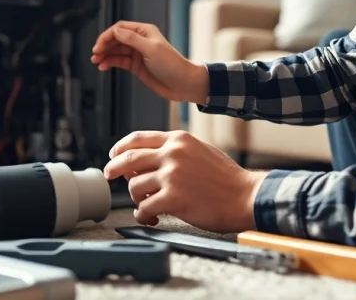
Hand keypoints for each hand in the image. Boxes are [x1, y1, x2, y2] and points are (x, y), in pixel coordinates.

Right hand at [90, 21, 207, 103]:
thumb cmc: (172, 65)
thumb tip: (115, 31)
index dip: (108, 35)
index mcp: (144, 32)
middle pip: (115, 39)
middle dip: (104, 45)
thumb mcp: (151, 49)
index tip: (99, 45)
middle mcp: (140, 41)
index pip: (120, 28)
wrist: (183, 84)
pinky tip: (103, 66)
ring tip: (96, 61)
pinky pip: (119, 61)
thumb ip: (132, 39)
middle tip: (95, 54)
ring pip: (116, 51)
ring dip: (105, 55)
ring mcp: (137, 54)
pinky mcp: (136, 66)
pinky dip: (110, 63)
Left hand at [103, 130, 267, 232]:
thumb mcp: (199, 150)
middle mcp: (172, 153)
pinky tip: (152, 218)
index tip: (113, 156)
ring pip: (134, 186)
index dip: (120, 148)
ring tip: (147, 206)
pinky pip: (144, 208)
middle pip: (128, 159)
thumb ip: (174, 151)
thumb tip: (145, 161)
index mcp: (178, 139)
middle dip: (114, 169)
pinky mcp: (173, 198)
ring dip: (136, 199)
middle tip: (110, 176)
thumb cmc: (226, 178)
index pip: (137, 138)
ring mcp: (172, 175)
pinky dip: (143, 215)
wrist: (245, 196)